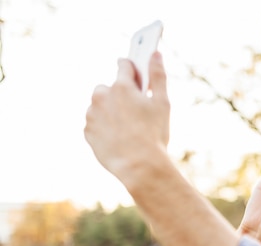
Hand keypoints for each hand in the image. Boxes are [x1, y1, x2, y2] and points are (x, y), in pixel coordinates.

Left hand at [84, 52, 170, 183]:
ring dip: (111, 110)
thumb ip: (158, 76)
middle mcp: (102, 96)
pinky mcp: (88, 131)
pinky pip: (95, 123)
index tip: (137, 74)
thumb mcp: (163, 103)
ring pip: (100, 105)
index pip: (124, 64)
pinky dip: (105, 127)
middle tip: (137, 109)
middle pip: (110, 86)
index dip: (133, 68)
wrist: (139, 165)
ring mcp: (92, 114)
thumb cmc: (154, 134)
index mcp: (121, 86)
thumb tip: (156, 54)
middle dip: (121, 93)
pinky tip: (120, 137)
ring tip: (129, 127)